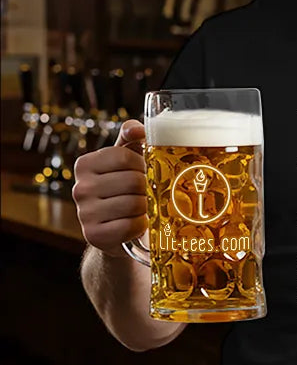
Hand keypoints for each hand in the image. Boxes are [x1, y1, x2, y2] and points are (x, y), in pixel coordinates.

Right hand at [72, 119, 147, 257]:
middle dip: (147, 187)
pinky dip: (140, 225)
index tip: (143, 170)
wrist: (118, 228)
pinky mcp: (94, 235)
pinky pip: (130, 226)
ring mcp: (84, 213)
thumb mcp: (127, 157)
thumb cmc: (126, 186)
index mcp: (85, 164)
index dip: (142, 164)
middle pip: (132, 181)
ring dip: (146, 207)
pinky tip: (137, 222)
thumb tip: (138, 129)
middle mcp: (80, 188)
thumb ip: (131, 135)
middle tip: (146, 192)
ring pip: (134, 204)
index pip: (124, 157)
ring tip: (142, 206)